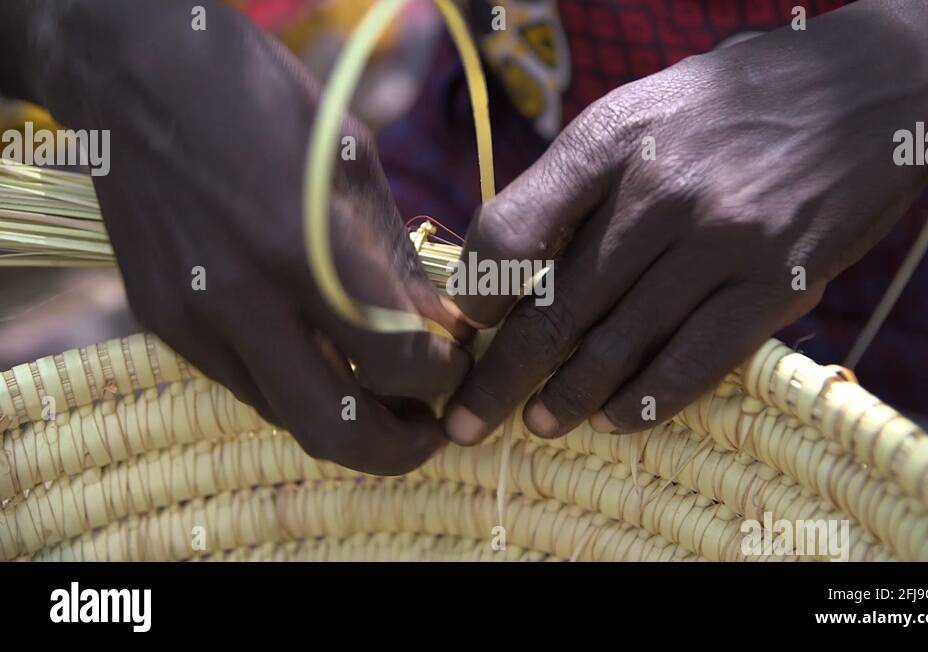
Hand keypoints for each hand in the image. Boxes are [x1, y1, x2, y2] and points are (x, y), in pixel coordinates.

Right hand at [32, 1, 470, 473]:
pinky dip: (295, 385)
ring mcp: (191, 321)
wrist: (131, 73)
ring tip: (383, 390)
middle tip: (430, 430)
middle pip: (335, 430)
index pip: (396, 361)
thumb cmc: (258, 98)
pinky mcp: (162, 322)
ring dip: (345, 417)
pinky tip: (320, 354)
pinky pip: (243, 384)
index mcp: (304, 247)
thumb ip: (395, 260)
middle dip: (399, 447)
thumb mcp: (351, 162)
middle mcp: (241, 301)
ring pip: (286, 416)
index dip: (442, 374)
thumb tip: (440, 327)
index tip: (455, 358)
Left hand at [444, 0, 927, 443]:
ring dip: (567, 398)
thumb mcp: (646, 107)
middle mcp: (660, 189)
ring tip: (539, 425)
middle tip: (465, 421)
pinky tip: (614, 419)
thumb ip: (583, 177)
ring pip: (619, 344)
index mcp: (613, 137)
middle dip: (501, 377)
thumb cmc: (742, 99)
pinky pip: (696, 359)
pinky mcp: (779, 282)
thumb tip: (516, 255)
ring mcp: (722, 240)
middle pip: (556, 307)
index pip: (512, 231)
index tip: (470, 328)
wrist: (874, 86)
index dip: (479, 294)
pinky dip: (646, 400)